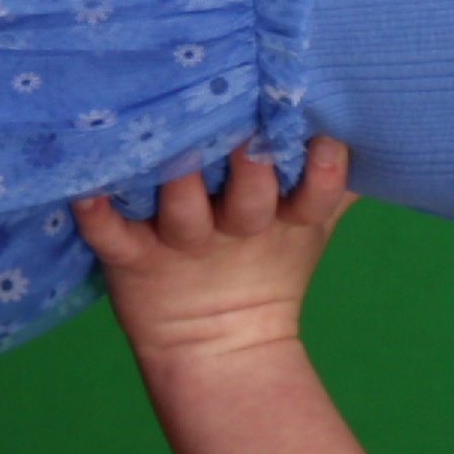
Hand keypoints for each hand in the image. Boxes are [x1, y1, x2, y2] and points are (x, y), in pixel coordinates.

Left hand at [76, 137, 358, 372]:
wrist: (214, 342)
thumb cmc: (263, 259)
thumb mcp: (308, 220)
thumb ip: (332, 175)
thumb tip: (369, 111)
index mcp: (286, 220)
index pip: (317, 197)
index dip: (325, 174)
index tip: (326, 141)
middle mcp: (236, 229)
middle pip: (251, 201)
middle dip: (251, 169)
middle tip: (247, 134)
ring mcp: (183, 245)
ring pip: (183, 214)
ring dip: (180, 185)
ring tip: (175, 150)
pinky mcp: (134, 259)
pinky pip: (110, 236)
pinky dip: (95, 215)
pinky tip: (84, 189)